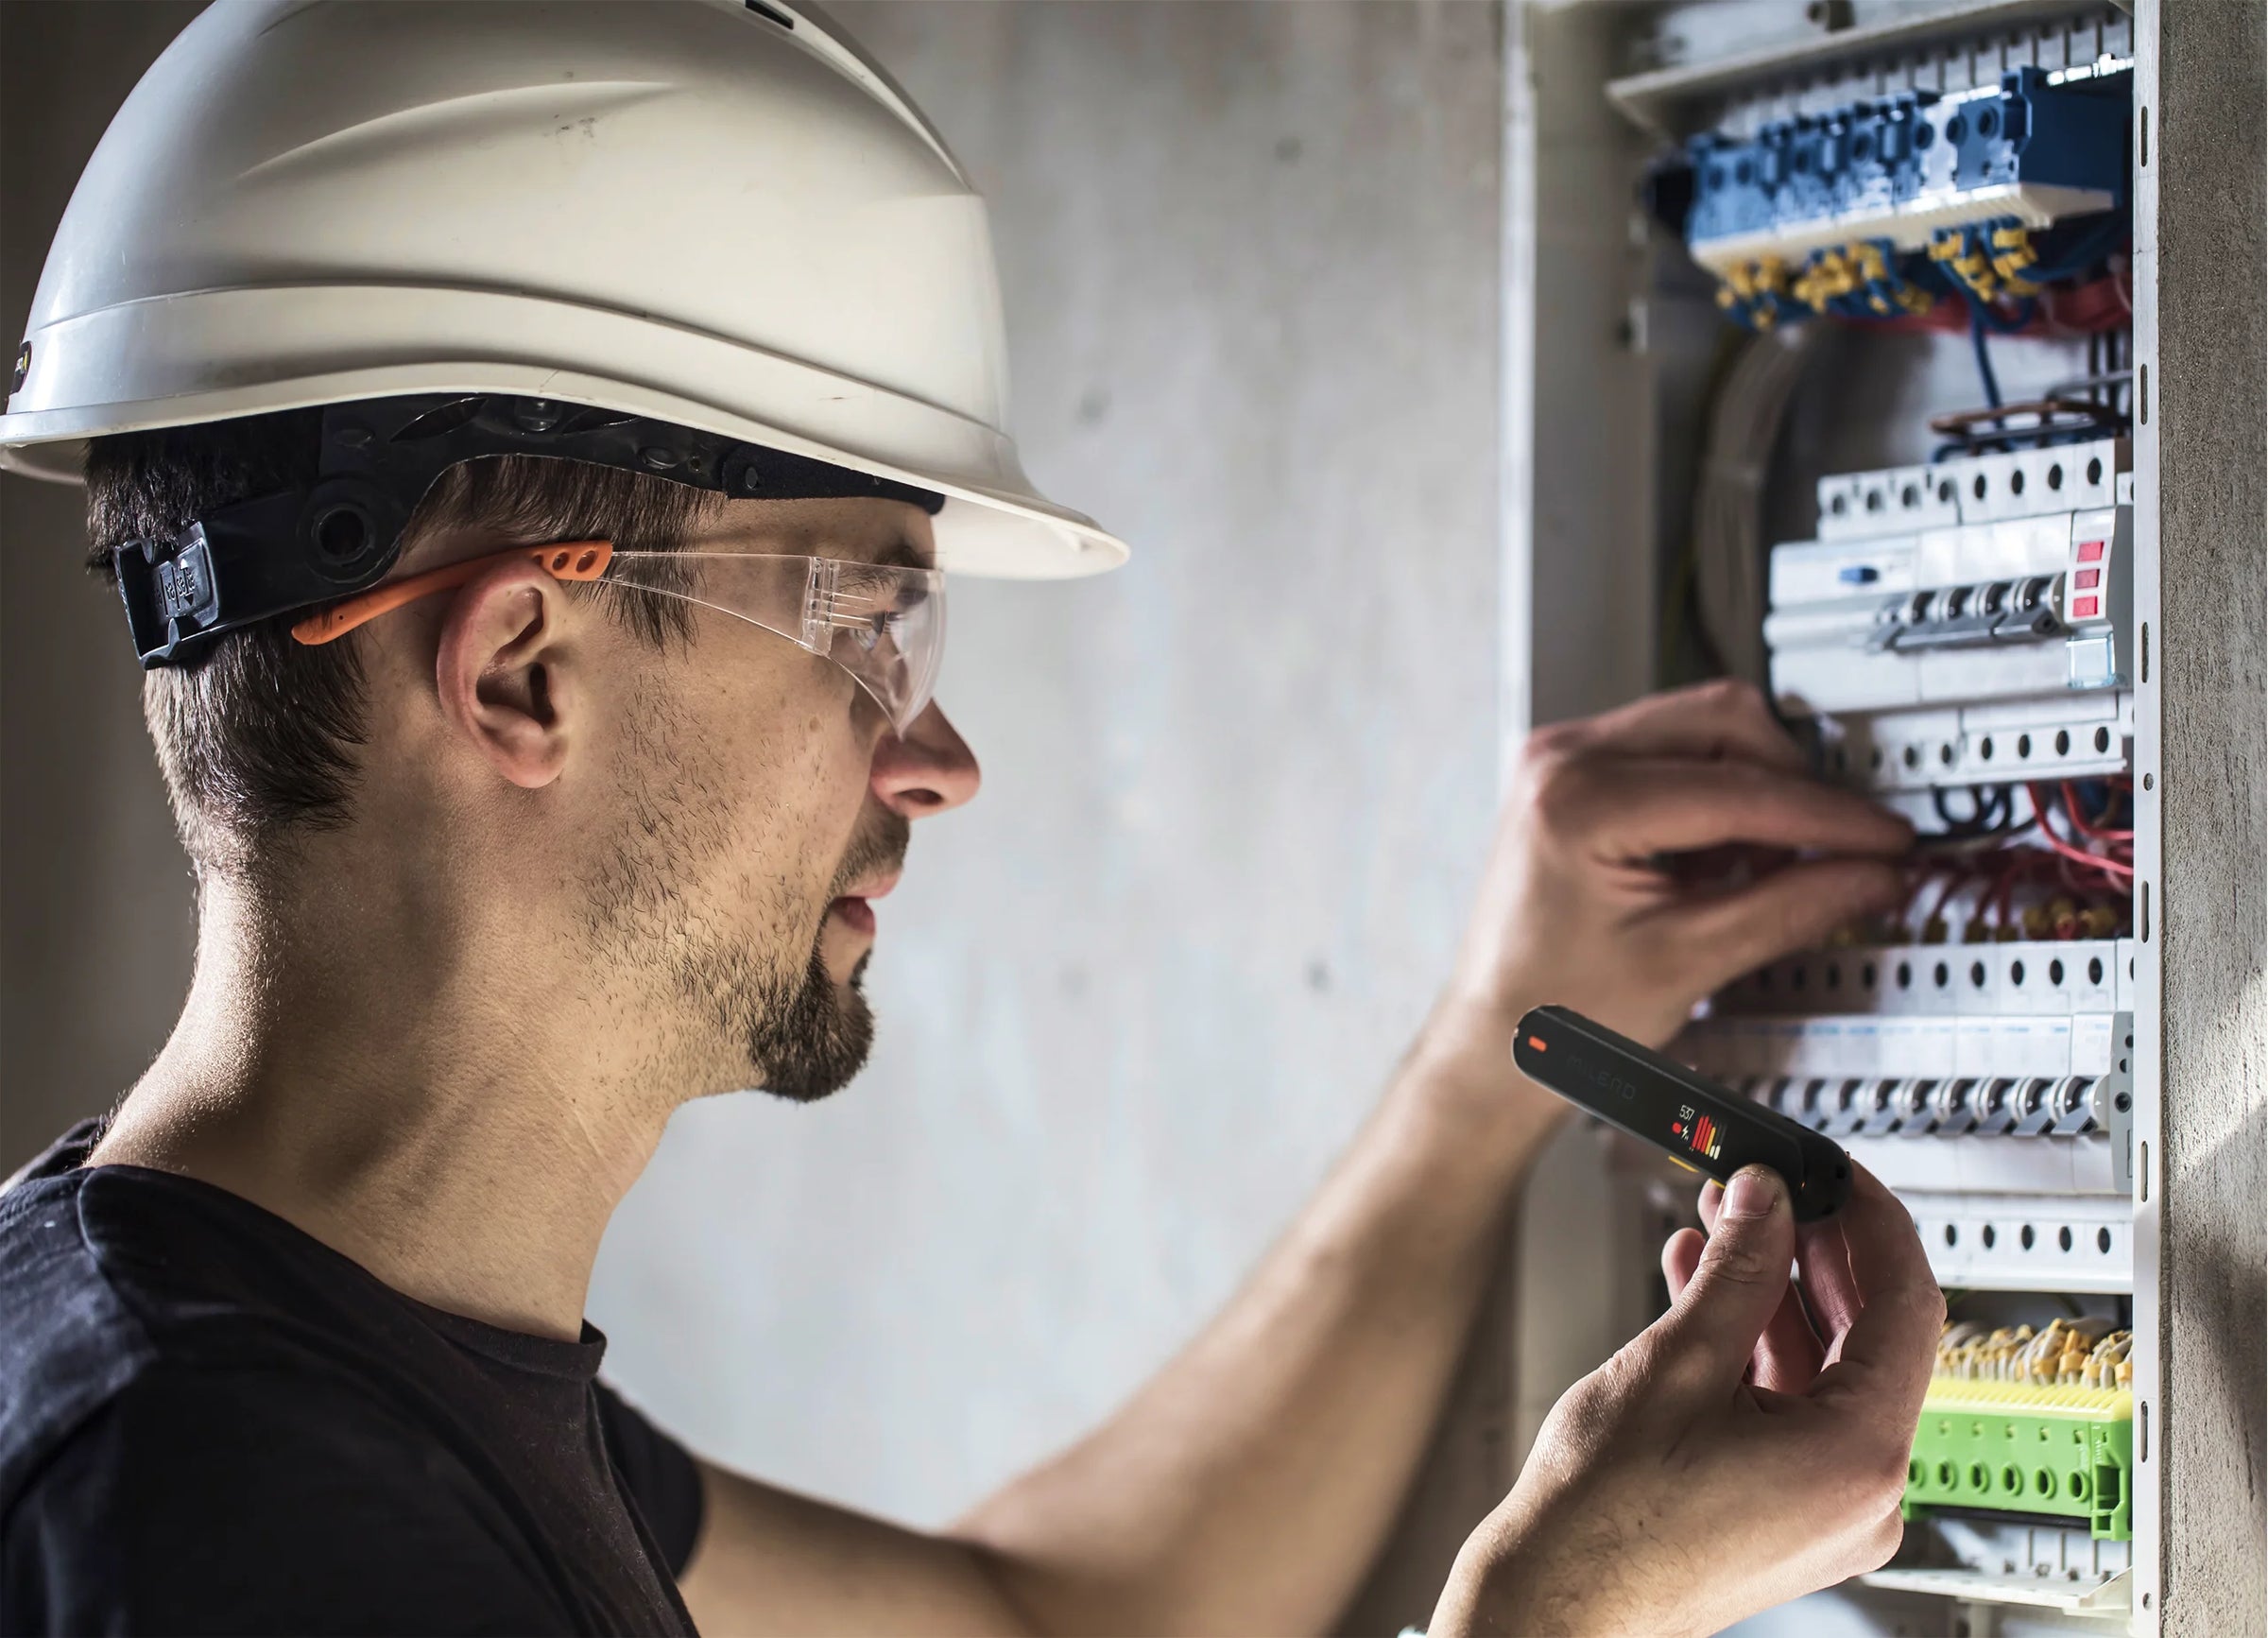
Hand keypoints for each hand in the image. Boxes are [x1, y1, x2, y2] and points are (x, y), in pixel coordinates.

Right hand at [1432, 1163, 1943, 1637]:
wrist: (1557, 1602)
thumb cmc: (1604, 1520)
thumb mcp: (1677, 1362)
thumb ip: (1738, 1268)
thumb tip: (1766, 1199)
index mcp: (1859, 1456)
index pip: (1907, 1305)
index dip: (1871, 1223)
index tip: (1836, 1174)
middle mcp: (1863, 1492)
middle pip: (1869, 1337)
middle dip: (1811, 1253)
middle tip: (1768, 1191)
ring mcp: (1828, 1508)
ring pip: (1825, 1371)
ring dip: (1772, 1295)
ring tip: (1717, 1230)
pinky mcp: (1790, 1512)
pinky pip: (1795, 1410)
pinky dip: (1754, 1349)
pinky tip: (1702, 1294)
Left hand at [1439, 681, 1910, 1052]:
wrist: (1495, 1038)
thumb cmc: (1556, 1013)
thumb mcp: (1689, 962)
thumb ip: (1793, 908)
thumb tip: (1872, 873)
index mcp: (1577, 801)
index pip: (1740, 789)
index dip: (1830, 817)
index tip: (1887, 840)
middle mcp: (1562, 759)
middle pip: (1728, 722)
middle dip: (1792, 788)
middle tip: (1831, 854)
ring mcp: (1564, 759)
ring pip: (1707, 729)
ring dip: (1755, 794)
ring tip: (1751, 877)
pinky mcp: (1576, 774)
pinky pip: (1676, 753)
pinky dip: (1718, 801)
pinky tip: (1712, 867)